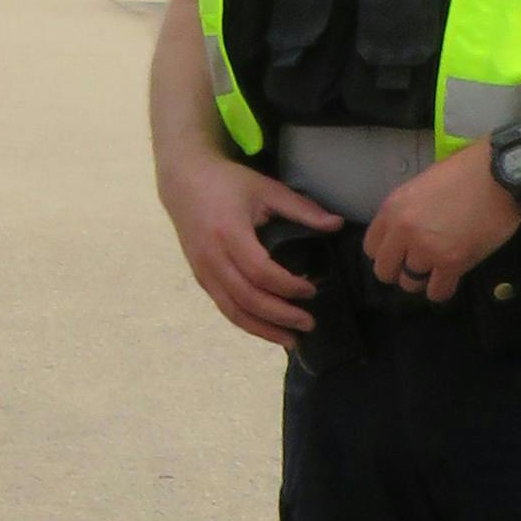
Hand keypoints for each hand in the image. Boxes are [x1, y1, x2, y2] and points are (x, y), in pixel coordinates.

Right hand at [159, 150, 341, 347]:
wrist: (182, 180)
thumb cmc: (228, 182)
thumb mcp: (266, 189)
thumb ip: (302, 209)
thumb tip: (337, 225)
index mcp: (230, 233)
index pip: (261, 272)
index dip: (288, 286)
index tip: (312, 289)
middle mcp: (213, 257)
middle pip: (247, 298)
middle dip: (280, 316)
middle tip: (309, 324)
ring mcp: (203, 270)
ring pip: (233, 310)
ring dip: (263, 329)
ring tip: (290, 340)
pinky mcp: (200, 277)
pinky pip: (224, 306)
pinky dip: (246, 321)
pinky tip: (266, 328)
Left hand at [361, 144, 517, 304]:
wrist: (500, 175)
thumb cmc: (465, 172)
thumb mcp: (423, 185)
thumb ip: (408, 210)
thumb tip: (404, 234)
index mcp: (392, 208)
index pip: (371, 247)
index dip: (388, 253)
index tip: (402, 252)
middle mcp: (403, 232)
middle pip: (385, 271)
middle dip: (401, 270)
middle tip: (420, 264)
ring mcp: (427, 249)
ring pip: (410, 283)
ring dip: (423, 279)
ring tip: (438, 269)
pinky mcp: (452, 263)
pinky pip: (437, 292)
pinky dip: (443, 289)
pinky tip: (452, 277)